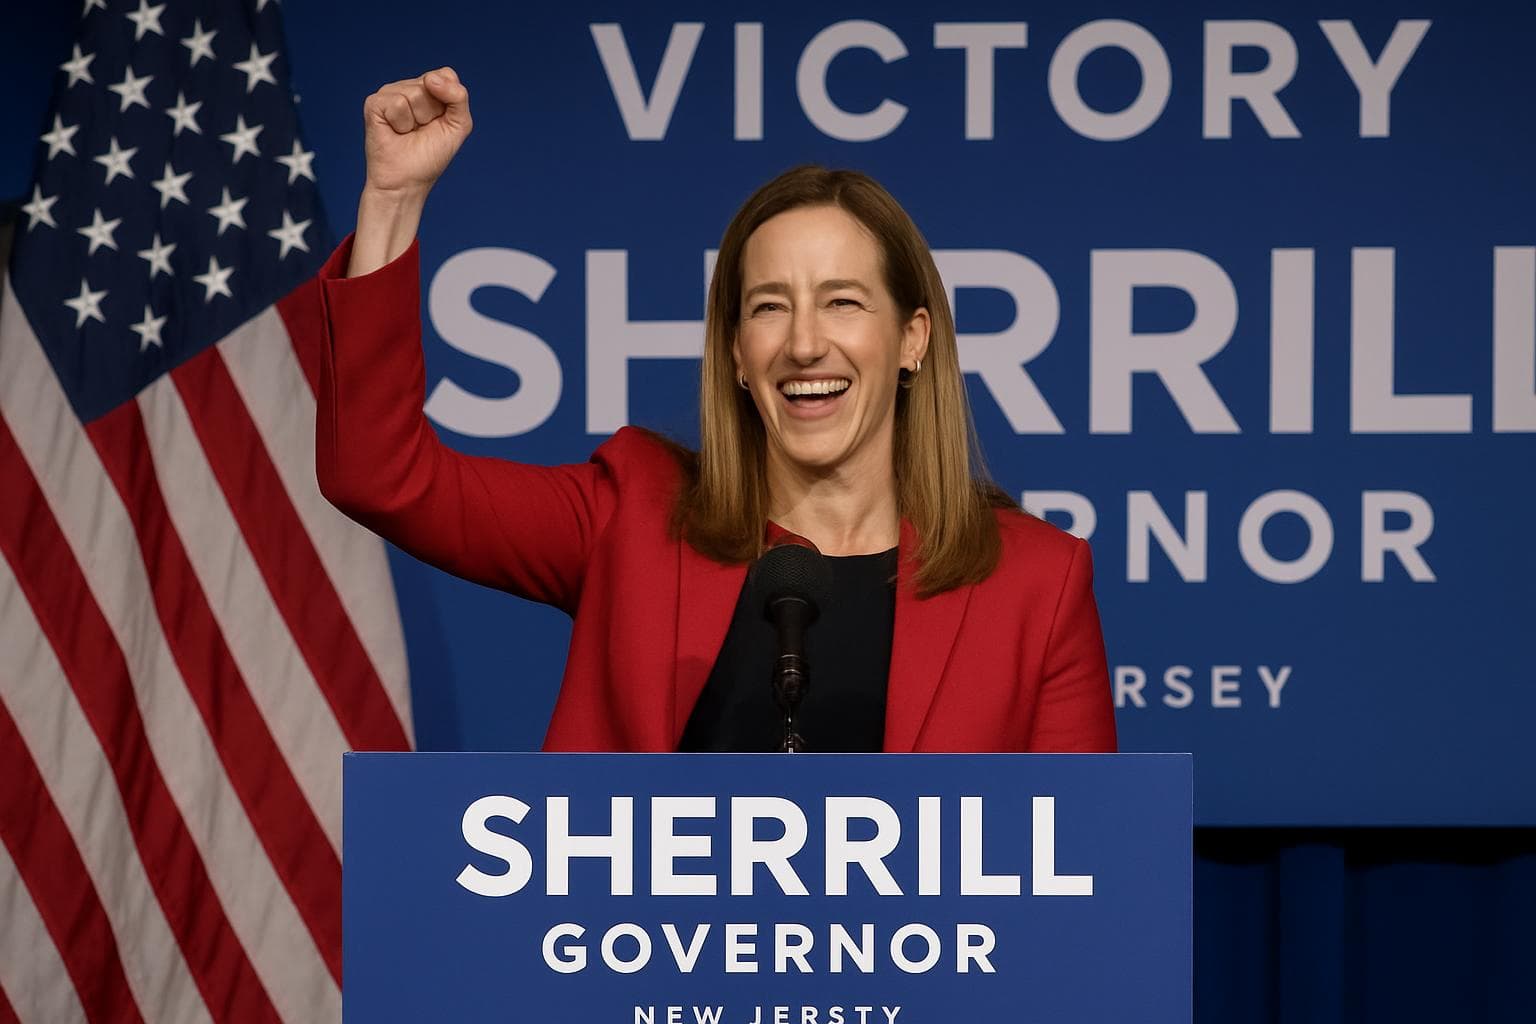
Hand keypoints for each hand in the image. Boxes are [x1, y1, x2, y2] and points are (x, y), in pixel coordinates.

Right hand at [361, 67, 472, 198]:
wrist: (407, 181)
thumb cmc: (430, 155)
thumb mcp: (458, 125)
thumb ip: (459, 97)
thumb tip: (431, 78)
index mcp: (428, 90)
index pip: (445, 74)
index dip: (449, 99)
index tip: (440, 121)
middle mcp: (407, 87)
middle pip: (431, 83)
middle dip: (433, 113)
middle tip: (421, 131)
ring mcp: (389, 93)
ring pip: (415, 93)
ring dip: (417, 120)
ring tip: (407, 133)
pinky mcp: (374, 103)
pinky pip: (398, 103)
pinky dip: (401, 123)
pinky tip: (394, 132)